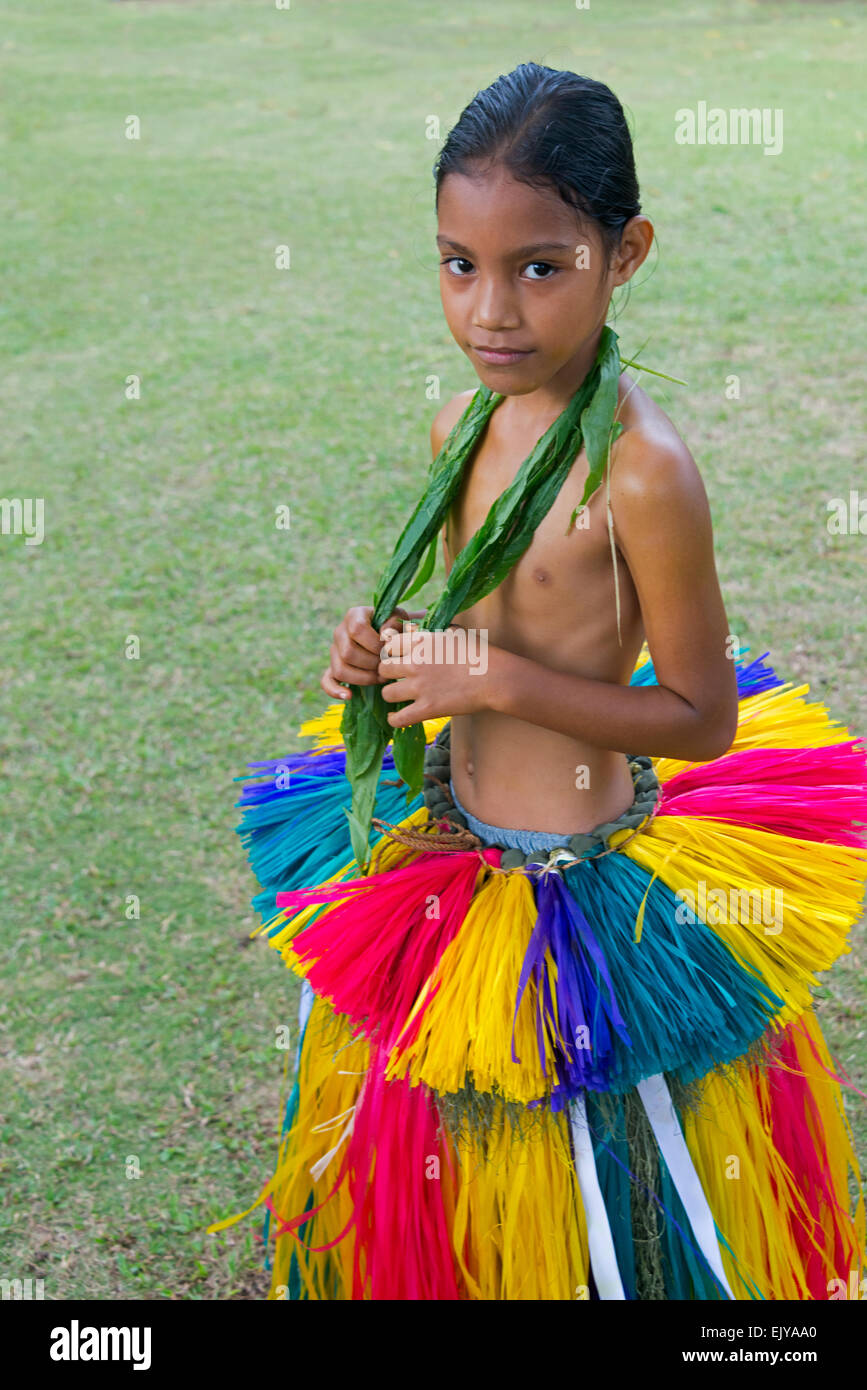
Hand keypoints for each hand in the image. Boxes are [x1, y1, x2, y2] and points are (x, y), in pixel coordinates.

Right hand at [320, 605, 427, 702]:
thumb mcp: (400, 619)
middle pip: (348, 652)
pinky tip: (349, 696)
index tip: (388, 650)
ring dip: (363, 678)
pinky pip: (326, 681)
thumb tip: (383, 636)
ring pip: (340, 669)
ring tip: (381, 678)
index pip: (357, 630)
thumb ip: (394, 622)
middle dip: (371, 664)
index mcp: (354, 616)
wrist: (393, 638)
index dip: (374, 643)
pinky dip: (335, 690)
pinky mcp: (333, 668)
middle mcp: (340, 632)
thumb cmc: (397, 627)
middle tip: (388, 668)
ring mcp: (335, 651)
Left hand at [377, 621, 496, 726]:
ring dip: (391, 695)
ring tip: (399, 696)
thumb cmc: (476, 652)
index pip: (388, 646)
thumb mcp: (451, 631)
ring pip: (386, 693)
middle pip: (382, 668)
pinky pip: (398, 718)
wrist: (494, 677)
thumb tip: (408, 627)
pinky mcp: (428, 708)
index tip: (396, 658)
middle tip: (397, 678)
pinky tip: (397, 716)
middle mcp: (415, 663)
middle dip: (387, 673)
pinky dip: (394, 719)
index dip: (391, 653)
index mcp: (421, 642)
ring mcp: (420, 687)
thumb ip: (427, 630)